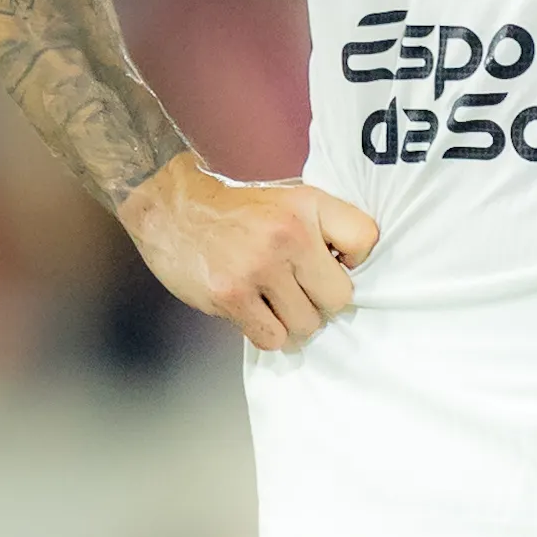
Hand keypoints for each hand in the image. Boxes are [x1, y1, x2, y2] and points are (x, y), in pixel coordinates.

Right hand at [125, 155, 378, 349]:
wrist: (170, 206)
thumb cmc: (236, 208)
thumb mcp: (288, 198)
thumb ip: (324, 226)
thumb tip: (352, 271)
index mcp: (307, 205)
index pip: (366, 240)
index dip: (351, 261)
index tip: (330, 263)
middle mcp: (288, 234)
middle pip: (338, 298)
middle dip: (318, 300)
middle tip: (294, 289)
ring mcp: (259, 267)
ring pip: (306, 324)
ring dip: (290, 320)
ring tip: (269, 299)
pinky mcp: (231, 296)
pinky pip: (272, 338)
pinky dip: (265, 331)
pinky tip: (251, 310)